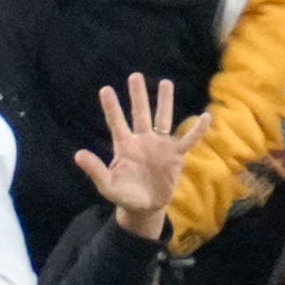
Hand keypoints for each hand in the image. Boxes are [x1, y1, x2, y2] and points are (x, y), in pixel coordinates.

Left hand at [73, 72, 192, 236]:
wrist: (145, 208)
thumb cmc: (124, 194)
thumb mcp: (107, 185)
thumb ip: (95, 170)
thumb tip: (78, 154)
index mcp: (124, 146)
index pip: (117, 123)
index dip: (111, 107)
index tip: (105, 89)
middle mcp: (142, 140)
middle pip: (140, 114)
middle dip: (138, 96)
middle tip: (135, 76)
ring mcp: (160, 145)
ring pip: (163, 119)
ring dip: (164, 102)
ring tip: (165, 82)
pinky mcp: (175, 155)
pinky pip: (188, 140)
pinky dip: (197, 130)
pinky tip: (206, 116)